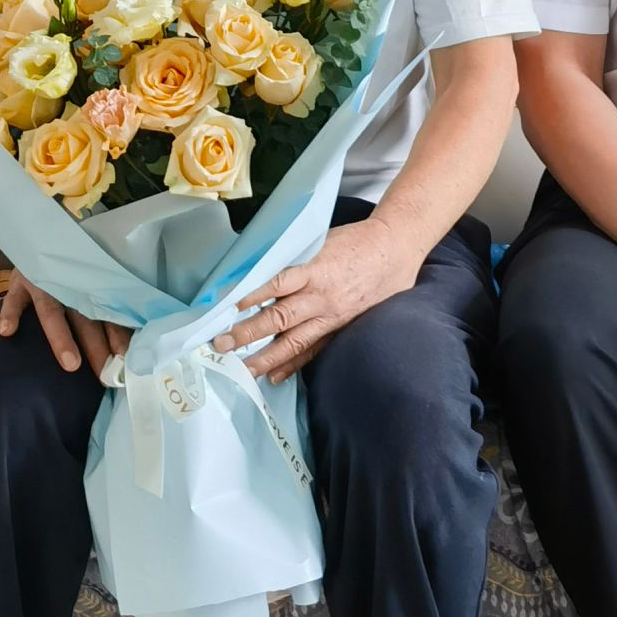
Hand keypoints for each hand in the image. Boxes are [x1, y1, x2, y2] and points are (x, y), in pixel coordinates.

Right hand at [0, 271, 128, 378]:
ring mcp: (43, 282)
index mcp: (91, 287)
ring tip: (71, 363)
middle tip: (105, 371)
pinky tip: (8, 331)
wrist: (43, 233)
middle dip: (96, 345)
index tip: (125, 359)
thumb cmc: (73, 263)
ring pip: (52, 311)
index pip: (107, 314)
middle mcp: (70, 285)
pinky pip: (14, 299)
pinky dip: (11, 314)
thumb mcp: (90, 276)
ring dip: (61, 337)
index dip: (117, 336)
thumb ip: (105, 302)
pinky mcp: (20, 280)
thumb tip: (128, 338)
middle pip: (85, 318)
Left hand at [211, 221, 421, 382]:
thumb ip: (294, 258)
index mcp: (315, 269)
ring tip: (242, 369)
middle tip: (221, 345)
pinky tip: (276, 376)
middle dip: (248, 333)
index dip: (252, 296)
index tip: (227, 307)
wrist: (395, 249)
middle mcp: (321, 296)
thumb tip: (259, 268)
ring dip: (266, 357)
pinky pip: (315, 350)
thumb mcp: (321, 241)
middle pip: (280, 318)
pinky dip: (294, 365)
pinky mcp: (341, 327)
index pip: (277, 283)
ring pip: (295, 341)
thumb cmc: (355, 240)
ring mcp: (332, 315)